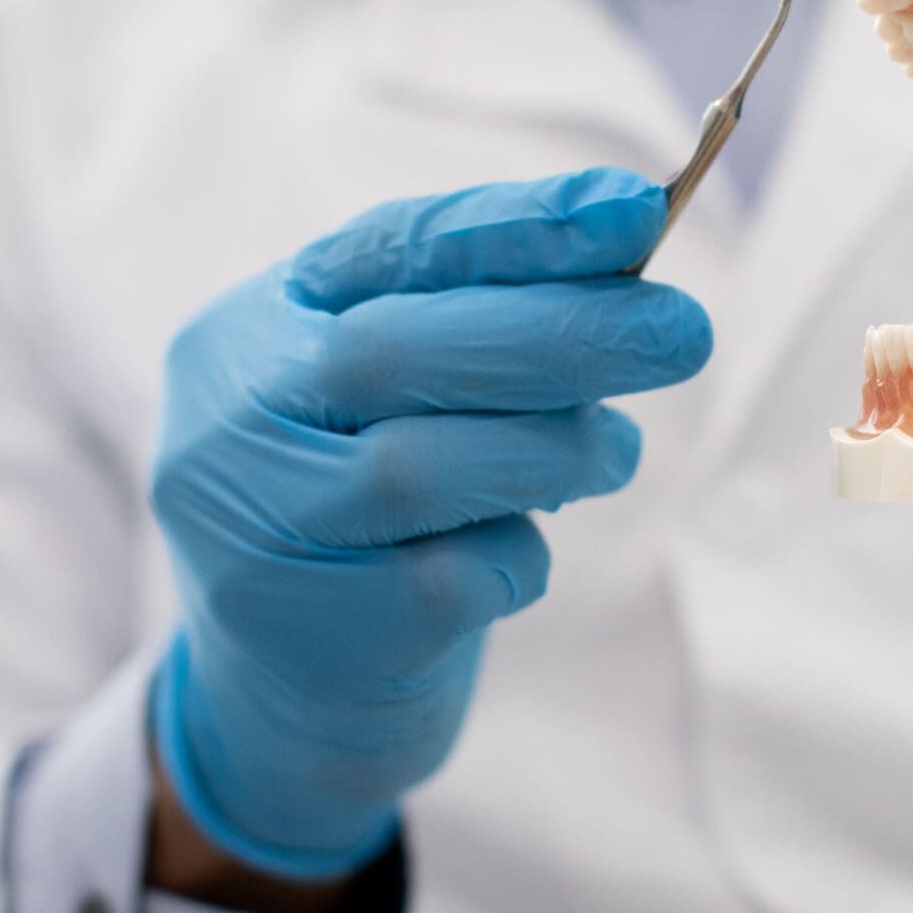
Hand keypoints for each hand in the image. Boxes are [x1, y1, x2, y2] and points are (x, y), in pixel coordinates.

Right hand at [148, 168, 710, 878]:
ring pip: (422, 468)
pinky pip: (452, 580)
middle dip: (559, 331)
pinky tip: (521, 554)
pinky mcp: (317, 637)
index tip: (635, 208)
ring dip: (555, 449)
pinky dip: (518, 557)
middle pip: (396, 352)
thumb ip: (478, 321)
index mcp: (251, 330)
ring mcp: (258, 534)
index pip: (389, 247)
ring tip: (617, 452)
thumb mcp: (395, 399)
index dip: (518, 225)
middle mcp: (229, 423)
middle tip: (683, 330)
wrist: (285, 704)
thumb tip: (630, 247)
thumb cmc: (370, 515)